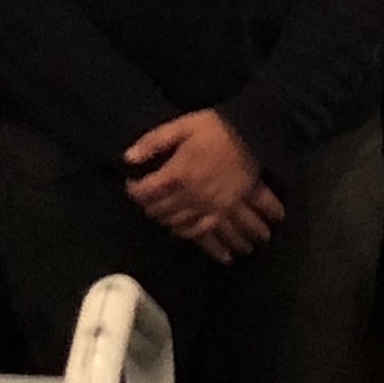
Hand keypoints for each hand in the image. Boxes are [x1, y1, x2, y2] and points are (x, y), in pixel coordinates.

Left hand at [125, 111, 285, 262]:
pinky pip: (220, 232)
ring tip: (174, 227)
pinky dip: (221, 246)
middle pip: (166, 214)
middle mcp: (191, 198)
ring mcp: (212, 208)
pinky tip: (226, 256)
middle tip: (153, 209)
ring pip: (189, 229)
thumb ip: (155, 141)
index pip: (146, 192)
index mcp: (177, 176)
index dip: (134, 190)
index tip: (132, 187)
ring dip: (178, 230)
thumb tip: (128, 157)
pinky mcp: (231, 210)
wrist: (255, 132)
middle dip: (156, 213)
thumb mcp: (183, 126)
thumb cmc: (218, 128)